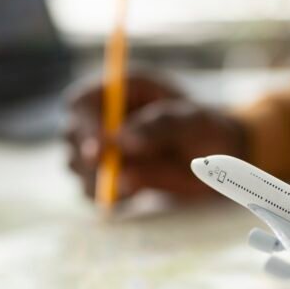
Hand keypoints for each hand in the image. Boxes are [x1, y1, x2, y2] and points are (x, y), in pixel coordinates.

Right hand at [66, 72, 247, 200]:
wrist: (219, 159)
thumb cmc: (207, 127)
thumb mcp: (192, 119)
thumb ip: (159, 126)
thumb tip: (120, 141)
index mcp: (119, 90)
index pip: (81, 102)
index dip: (84, 124)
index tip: (100, 148)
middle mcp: (104, 117)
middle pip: (70, 134)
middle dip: (86, 156)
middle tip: (112, 172)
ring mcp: (103, 148)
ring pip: (76, 165)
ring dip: (98, 179)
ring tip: (137, 183)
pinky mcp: (108, 176)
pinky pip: (91, 190)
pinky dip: (107, 197)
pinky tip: (136, 194)